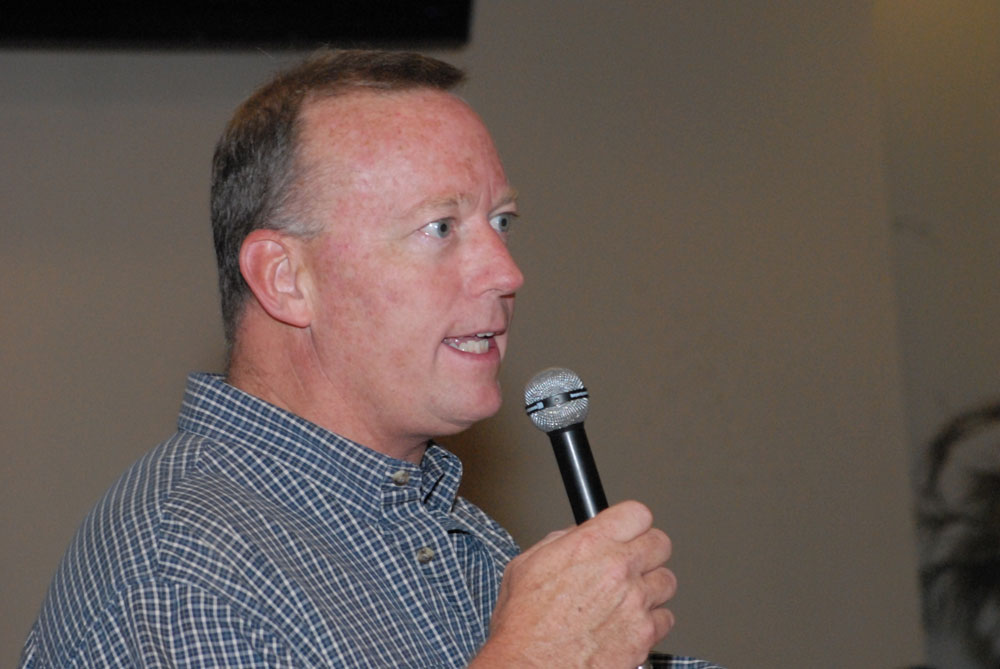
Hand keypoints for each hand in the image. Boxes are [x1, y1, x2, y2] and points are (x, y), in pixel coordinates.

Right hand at [472, 500, 675, 667]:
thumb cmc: (522, 625)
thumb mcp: (526, 565)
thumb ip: (559, 543)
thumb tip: (576, 536)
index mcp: (589, 545)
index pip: (636, 514)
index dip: (632, 522)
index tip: (629, 530)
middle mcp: (617, 569)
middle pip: (660, 543)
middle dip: (647, 551)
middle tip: (633, 562)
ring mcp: (635, 603)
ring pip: (667, 581)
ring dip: (651, 587)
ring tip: (630, 597)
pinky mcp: (644, 635)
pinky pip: (665, 618)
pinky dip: (652, 621)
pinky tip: (631, 623)